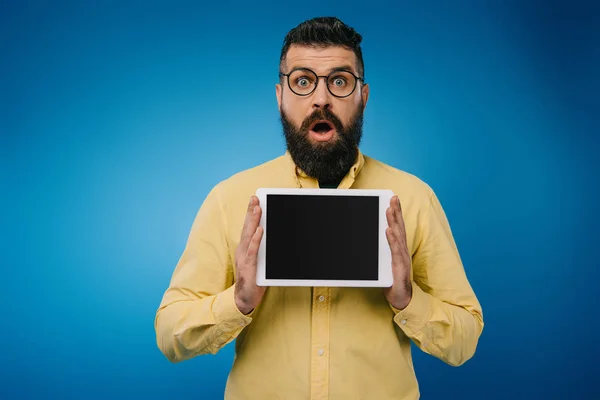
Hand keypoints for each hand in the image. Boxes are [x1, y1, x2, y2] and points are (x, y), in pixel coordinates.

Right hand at [234, 196, 265, 314]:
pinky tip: (260, 231)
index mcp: (244, 249)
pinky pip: (253, 251)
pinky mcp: (249, 267)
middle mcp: (242, 251)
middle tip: (255, 199)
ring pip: (248, 236)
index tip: (255, 201)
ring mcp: (244, 258)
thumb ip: (263, 249)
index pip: (248, 228)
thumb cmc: (253, 280)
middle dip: (250, 212)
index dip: (250, 214)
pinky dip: (256, 240)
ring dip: (253, 221)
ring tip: (257, 209)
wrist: (244, 299)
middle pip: (246, 228)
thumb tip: (271, 236)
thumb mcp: (259, 261)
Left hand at [383, 195, 412, 309]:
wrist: (401, 299)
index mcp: (398, 249)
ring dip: (394, 222)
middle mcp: (402, 252)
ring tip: (389, 210)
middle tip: (393, 198)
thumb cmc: (393, 281)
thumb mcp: (385, 263)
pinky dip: (393, 241)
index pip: (397, 228)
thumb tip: (373, 239)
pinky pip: (396, 252)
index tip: (392, 200)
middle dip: (396, 212)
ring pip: (398, 238)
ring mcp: (402, 259)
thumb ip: (381, 252)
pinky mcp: (400, 268)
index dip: (396, 214)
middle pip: (399, 228)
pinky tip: (389, 231)